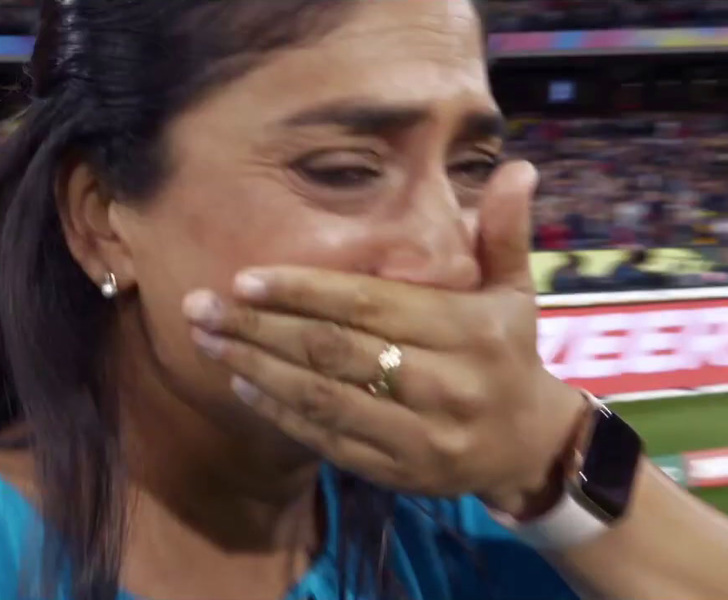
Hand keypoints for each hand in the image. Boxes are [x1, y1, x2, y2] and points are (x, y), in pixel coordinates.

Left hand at [182, 162, 587, 515]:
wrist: (529, 446)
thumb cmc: (508, 352)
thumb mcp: (516, 290)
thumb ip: (505, 232)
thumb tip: (518, 168)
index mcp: (467, 331)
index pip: (370, 306)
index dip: (304, 291)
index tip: (245, 279)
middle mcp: (444, 384)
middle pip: (334, 351)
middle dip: (259, 328)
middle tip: (199, 306)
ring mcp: (420, 435)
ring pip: (323, 398)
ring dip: (256, 369)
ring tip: (206, 342)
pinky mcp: (399, 472)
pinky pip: (329, 441)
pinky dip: (281, 413)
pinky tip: (242, 386)